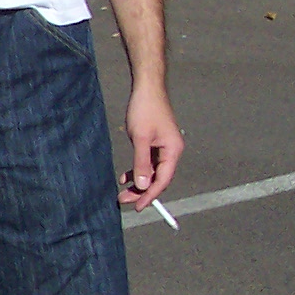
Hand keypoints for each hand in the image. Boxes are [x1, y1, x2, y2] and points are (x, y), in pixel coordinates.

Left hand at [120, 85, 181, 209]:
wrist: (146, 88)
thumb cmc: (145, 109)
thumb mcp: (140, 138)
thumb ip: (142, 162)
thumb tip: (143, 185)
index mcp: (173, 150)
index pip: (163, 179)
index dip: (150, 195)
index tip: (138, 207)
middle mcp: (171, 151)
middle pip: (158, 177)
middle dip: (141, 191)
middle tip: (123, 200)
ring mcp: (163, 147)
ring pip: (152, 171)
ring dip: (138, 182)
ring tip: (121, 192)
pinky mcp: (155, 142)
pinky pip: (148, 162)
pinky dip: (137, 170)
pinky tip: (125, 177)